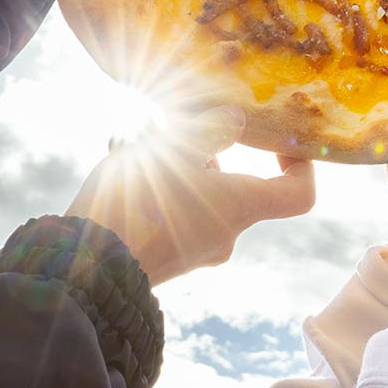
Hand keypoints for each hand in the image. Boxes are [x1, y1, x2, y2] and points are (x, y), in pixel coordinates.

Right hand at [67, 107, 315, 285]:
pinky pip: (176, 215)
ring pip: (201, 198)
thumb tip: (236, 120)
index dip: (300, 165)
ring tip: (137, 145)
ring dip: (178, 168)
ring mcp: (197, 251)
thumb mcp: (172, 149)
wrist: (86, 267)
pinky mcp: (168, 258)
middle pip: (238, 187)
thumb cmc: (138, 202)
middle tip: (173, 131)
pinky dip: (160, 190)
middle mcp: (227, 235)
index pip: (299, 195)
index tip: (278, 143)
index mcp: (240, 208)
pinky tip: (123, 168)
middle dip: (210, 153)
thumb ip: (209, 130)